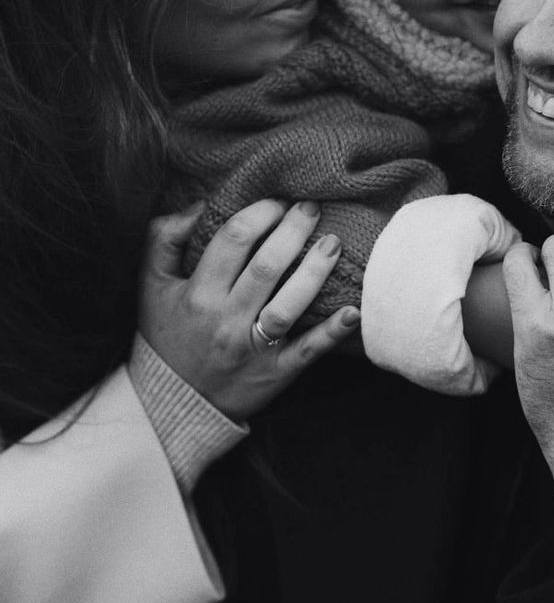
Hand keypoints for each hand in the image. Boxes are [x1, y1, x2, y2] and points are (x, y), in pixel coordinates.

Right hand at [138, 199, 360, 422]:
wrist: (173, 402)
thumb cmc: (167, 333)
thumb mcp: (152, 284)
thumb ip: (165, 237)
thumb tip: (201, 204)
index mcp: (198, 293)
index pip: (233, 239)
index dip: (260, 212)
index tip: (277, 199)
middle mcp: (226, 320)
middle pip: (266, 267)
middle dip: (293, 231)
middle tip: (311, 207)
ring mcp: (252, 348)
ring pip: (289, 305)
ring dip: (315, 272)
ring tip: (333, 243)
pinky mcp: (275, 373)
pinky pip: (308, 352)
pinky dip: (332, 332)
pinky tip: (352, 310)